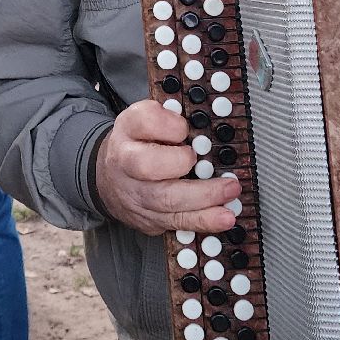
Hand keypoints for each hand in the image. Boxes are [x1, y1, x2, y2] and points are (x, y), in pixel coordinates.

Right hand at [94, 100, 239, 235]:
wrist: (110, 178)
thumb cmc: (138, 144)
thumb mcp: (147, 119)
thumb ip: (171, 116)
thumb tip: (202, 125)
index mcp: (128, 130)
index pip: (144, 121)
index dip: (168, 125)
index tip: (185, 129)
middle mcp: (126, 162)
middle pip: (148, 165)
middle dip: (185, 165)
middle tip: (210, 159)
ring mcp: (135, 194)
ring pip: (166, 202)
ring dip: (203, 200)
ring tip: (230, 193)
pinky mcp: (147, 218)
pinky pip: (174, 223)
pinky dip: (201, 221)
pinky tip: (222, 217)